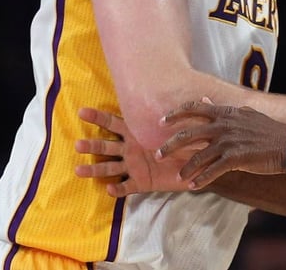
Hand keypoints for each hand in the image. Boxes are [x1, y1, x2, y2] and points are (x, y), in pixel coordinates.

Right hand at [74, 108, 188, 195]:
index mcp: (136, 133)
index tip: (81, 112)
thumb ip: (188, 116)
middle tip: (77, 145)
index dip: (97, 117)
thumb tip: (207, 96)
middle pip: (105, 146)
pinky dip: (117, 189)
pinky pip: (126, 186)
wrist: (193, 167)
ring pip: (109, 168)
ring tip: (78, 171)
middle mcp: (130, 149)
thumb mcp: (185, 129)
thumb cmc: (185, 144)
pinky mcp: (140, 183)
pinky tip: (109, 189)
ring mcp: (133, 167)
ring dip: (94, 170)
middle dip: (91, 145)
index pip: (113, 123)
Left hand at [155, 101, 285, 189]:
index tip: (161, 121)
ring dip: (186, 169)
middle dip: (170, 145)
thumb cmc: (267, 130)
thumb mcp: (245, 114)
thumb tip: (205, 101)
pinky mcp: (236, 158)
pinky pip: (212, 171)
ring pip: (198, 157)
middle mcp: (224, 125)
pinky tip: (194, 186)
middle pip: (188, 134)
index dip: (175, 113)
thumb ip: (223, 109)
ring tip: (179, 178)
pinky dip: (201, 179)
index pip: (194, 108)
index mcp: (226, 112)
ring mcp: (229, 142)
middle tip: (158, 154)